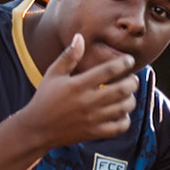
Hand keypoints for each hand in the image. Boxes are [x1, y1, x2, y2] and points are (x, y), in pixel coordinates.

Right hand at [20, 33, 137, 145]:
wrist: (37, 128)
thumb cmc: (45, 98)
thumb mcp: (53, 74)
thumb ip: (68, 56)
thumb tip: (80, 37)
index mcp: (77, 85)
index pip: (108, 70)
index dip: (123, 63)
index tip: (129, 60)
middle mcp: (87, 102)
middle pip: (122, 89)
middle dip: (132, 81)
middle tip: (132, 78)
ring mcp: (92, 119)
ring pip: (124, 107)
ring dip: (131, 99)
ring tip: (127, 94)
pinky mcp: (95, 133)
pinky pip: (120, 127)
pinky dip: (126, 119)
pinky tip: (121, 113)